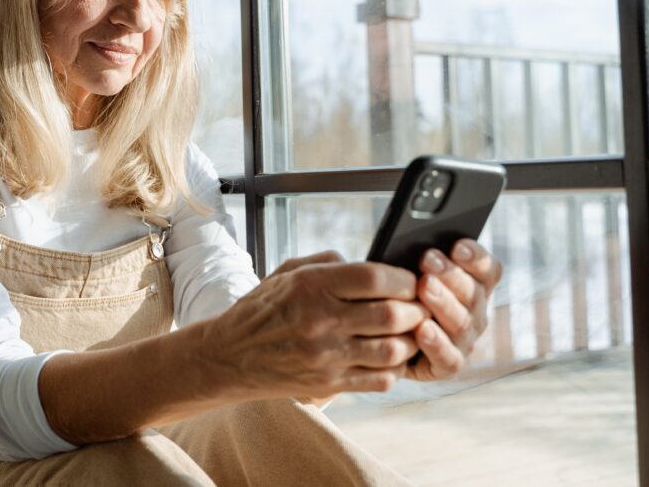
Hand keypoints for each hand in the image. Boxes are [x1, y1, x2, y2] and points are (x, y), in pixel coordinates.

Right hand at [202, 251, 428, 401]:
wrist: (229, 356)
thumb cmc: (261, 310)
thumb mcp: (287, 273)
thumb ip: (329, 264)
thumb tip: (372, 264)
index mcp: (311, 286)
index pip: (374, 277)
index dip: (403, 278)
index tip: (411, 280)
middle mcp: (320, 320)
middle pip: (391, 314)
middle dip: (415, 309)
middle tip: (419, 307)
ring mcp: (325, 356)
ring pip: (392, 350)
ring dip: (409, 341)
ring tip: (408, 333)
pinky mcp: (328, 384)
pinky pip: (380, 379)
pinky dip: (394, 368)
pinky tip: (390, 358)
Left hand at [406, 239, 502, 380]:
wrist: (379, 339)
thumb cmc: (396, 295)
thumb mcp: (406, 273)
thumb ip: (420, 260)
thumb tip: (417, 242)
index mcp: (474, 287)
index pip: (488, 270)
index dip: (476, 257)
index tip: (457, 245)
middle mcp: (475, 314)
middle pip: (473, 293)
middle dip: (450, 274)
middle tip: (427, 258)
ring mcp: (464, 341)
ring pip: (462, 323)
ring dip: (443, 303)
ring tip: (423, 286)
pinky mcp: (448, 366)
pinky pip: (448, 357)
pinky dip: (436, 343)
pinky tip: (421, 328)